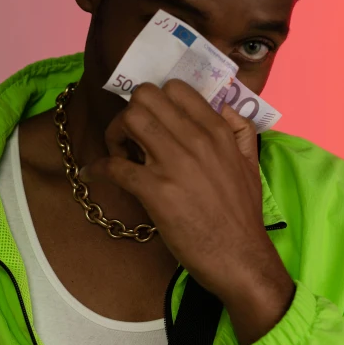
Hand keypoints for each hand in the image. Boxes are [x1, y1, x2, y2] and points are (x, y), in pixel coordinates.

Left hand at [80, 80, 293, 329]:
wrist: (239, 256)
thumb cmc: (243, 214)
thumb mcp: (250, 163)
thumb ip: (240, 130)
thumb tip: (223, 106)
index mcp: (216, 131)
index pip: (174, 88)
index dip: (156, 100)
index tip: (153, 120)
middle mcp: (194, 139)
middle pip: (145, 97)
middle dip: (131, 111)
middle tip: (131, 135)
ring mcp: (173, 163)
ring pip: (129, 119)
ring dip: (116, 134)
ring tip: (119, 153)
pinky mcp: (154, 190)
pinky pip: (114, 165)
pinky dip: (98, 168)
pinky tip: (94, 174)